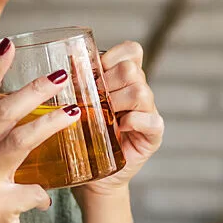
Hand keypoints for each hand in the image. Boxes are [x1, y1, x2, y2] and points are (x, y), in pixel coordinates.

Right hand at [0, 38, 79, 222]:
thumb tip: (16, 108)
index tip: (8, 45)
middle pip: (0, 113)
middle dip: (33, 89)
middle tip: (60, 75)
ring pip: (18, 141)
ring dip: (50, 123)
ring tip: (76, 112)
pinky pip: (32, 189)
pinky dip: (45, 190)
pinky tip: (52, 191)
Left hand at [73, 41, 163, 199]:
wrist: (91, 172)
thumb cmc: (83, 135)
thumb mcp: (78, 104)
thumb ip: (80, 81)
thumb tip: (70, 57)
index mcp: (124, 78)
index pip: (131, 50)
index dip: (113, 56)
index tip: (94, 72)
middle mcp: (140, 91)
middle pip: (131, 70)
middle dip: (107, 82)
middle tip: (91, 100)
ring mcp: (149, 112)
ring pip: (140, 92)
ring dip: (117, 102)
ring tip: (103, 116)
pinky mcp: (153, 136)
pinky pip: (152, 121)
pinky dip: (134, 122)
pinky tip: (119, 129)